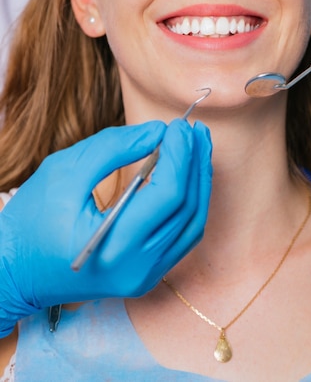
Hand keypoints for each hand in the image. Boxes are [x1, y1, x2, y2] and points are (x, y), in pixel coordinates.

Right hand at [0, 119, 211, 335]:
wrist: (13, 272)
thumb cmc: (30, 221)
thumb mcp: (63, 172)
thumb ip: (113, 148)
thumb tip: (158, 131)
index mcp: (114, 246)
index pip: (169, 196)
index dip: (181, 155)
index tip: (180, 126)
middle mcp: (137, 269)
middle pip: (188, 209)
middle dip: (195, 163)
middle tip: (194, 130)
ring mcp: (145, 277)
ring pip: (192, 224)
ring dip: (199, 182)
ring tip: (197, 147)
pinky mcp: (146, 275)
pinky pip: (183, 237)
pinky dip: (190, 204)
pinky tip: (188, 176)